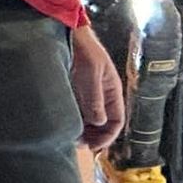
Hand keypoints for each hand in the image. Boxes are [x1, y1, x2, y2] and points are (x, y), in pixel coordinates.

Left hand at [70, 23, 126, 151]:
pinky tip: (66, 126)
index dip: (108, 136)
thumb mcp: (91, 74)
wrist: (68, 35)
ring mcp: (88, 95)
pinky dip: (75, 123)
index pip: (117, 120)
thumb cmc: (83, 51)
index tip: (95, 147)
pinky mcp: (75, 93)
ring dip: (84, 131)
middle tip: (80, 144)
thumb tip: (99, 122)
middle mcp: (102, 96)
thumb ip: (95, 98)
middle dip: (95, 136)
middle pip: (104, 124)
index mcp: (112, 91)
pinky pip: (78, 113)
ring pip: (90, 121)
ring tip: (71, 138)